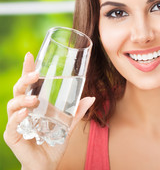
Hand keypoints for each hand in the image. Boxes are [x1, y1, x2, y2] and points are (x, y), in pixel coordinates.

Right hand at [4, 52, 94, 169]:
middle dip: (24, 80)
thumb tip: (92, 98)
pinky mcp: (13, 136)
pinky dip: (17, 118)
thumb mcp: (68, 124)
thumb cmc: (54, 141)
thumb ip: (77, 111)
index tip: (30, 55)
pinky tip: (25, 113)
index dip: (28, 69)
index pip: (30, 84)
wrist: (47, 163)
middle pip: (19, 90)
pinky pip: (12, 125)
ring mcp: (17, 122)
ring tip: (34, 100)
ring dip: (22, 100)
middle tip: (35, 75)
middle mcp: (24, 110)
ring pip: (12, 105)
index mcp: (36, 104)